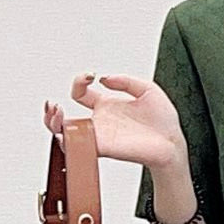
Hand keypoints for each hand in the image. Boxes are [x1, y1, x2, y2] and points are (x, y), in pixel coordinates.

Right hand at [42, 72, 187, 168]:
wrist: (172, 143)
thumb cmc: (163, 122)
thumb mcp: (147, 89)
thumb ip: (125, 80)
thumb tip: (104, 78)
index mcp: (107, 106)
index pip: (81, 93)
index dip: (80, 80)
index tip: (91, 75)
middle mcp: (100, 122)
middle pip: (64, 119)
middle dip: (51, 111)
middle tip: (54, 104)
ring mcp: (99, 136)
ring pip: (64, 135)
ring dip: (53, 124)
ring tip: (55, 112)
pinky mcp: (102, 148)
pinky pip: (78, 147)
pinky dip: (67, 139)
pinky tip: (66, 129)